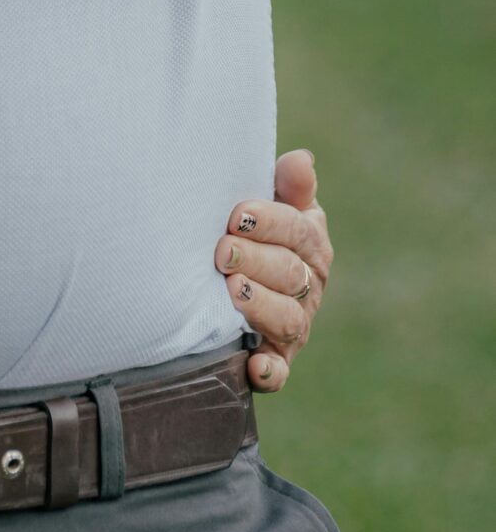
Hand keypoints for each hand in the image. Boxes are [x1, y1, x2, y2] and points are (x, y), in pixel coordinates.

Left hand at [218, 148, 333, 393]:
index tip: (236, 215)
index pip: (298, 230)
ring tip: (232, 290)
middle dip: (257, 261)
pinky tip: (256, 366)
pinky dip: (271, 371)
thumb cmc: (248, 227)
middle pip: (291, 274)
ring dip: (262, 306)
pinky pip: (280, 370)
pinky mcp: (278, 358)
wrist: (226, 268)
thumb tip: (300, 161)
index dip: (269, 222)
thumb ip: (287, 185)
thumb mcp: (270, 201)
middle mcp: (308, 285)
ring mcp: (295, 324)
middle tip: (222, 252)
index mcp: (310, 242)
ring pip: (288, 320)